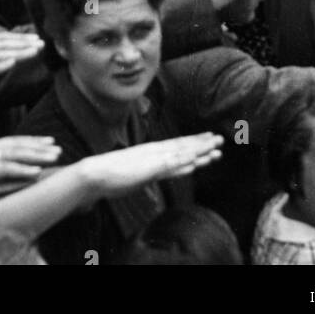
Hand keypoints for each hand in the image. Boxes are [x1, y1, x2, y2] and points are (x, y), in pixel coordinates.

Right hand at [83, 134, 224, 194]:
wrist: (94, 173)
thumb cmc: (111, 175)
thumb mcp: (134, 173)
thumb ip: (145, 171)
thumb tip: (153, 173)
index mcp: (151, 152)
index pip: (176, 146)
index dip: (193, 143)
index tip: (207, 139)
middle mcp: (154, 153)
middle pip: (182, 147)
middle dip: (202, 144)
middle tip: (219, 139)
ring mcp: (152, 160)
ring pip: (181, 154)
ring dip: (199, 151)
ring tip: (216, 148)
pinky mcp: (148, 169)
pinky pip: (170, 165)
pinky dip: (184, 162)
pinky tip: (195, 160)